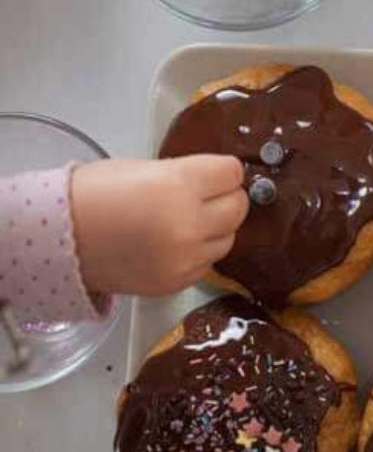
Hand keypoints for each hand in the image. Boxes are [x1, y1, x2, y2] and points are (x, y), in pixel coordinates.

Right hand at [71, 156, 248, 296]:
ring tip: (188, 221)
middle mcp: (189, 224)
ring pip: (229, 238)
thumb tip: (216, 182)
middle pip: (238, 207)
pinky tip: (175, 244)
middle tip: (206, 196)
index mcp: (179, 186)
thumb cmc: (94, 194)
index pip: (232, 173)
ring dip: (216, 227)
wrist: (55, 240)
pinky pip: (208, 263)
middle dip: (226, 198)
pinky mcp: (177, 282)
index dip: (224, 171)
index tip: (213, 173)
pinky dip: (199, 252)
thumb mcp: (143, 169)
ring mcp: (185, 259)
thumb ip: (185, 175)